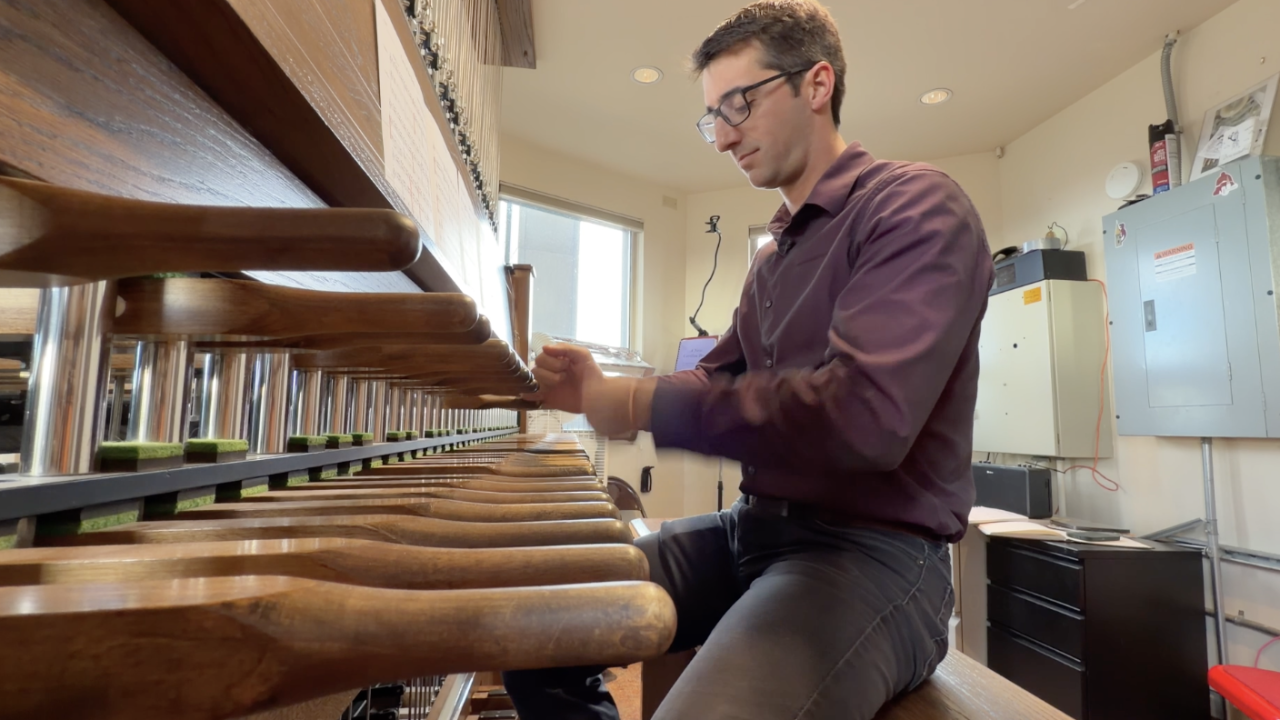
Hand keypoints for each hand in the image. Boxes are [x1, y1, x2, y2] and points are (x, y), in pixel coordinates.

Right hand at [524, 343, 655, 436]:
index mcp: (556, 361)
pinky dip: (530, 396)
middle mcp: (549, 372)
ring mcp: (548, 386)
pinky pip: (532, 398)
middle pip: (535, 369)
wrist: (599, 396)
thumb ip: (565, 348)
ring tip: (560, 384)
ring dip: (545, 381)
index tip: (566, 365)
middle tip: (564, 376)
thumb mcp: (582, 355)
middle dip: (549, 371)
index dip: (551, 361)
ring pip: (534, 382)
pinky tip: (537, 396)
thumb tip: (544, 347)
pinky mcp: (548, 399)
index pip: (541, 357)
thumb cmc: (592, 374)